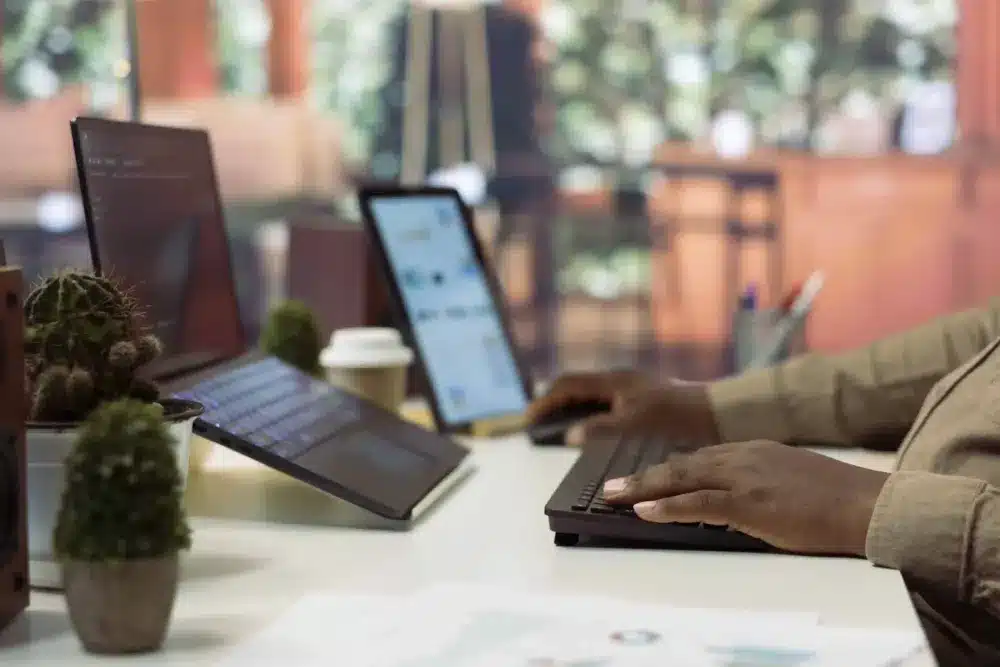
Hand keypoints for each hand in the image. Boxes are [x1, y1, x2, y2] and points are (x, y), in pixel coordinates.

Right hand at [527, 371, 720, 447]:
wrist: (718, 413)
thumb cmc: (677, 415)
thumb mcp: (635, 423)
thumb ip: (600, 428)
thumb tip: (569, 436)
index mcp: (614, 380)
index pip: (568, 384)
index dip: (545, 401)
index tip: (529, 419)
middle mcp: (621, 380)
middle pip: (577, 387)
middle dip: (555, 403)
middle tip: (539, 424)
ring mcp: (633, 389)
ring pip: (592, 396)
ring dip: (572, 409)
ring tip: (559, 429)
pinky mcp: (644, 400)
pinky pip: (606, 404)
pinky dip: (590, 415)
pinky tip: (593, 432)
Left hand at [602, 440, 888, 555]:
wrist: (866, 503)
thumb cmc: (836, 499)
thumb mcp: (790, 480)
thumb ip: (760, 482)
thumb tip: (738, 500)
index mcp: (753, 450)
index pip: (700, 457)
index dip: (668, 469)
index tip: (646, 477)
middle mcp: (742, 456)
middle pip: (681, 464)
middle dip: (644, 476)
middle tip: (613, 486)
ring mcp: (743, 477)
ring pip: (680, 478)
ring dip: (643, 488)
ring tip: (613, 498)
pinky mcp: (748, 501)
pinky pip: (696, 502)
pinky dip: (666, 506)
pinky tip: (643, 511)